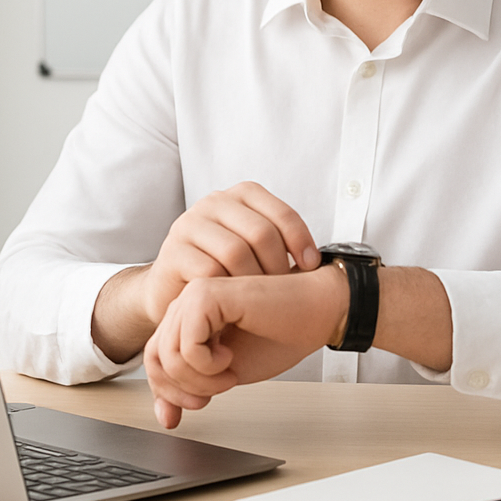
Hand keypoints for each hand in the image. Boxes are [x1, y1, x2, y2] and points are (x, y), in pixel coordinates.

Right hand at [138, 182, 319, 327]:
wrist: (174, 291)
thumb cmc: (225, 271)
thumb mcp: (255, 247)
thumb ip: (281, 241)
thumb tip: (327, 259)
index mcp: (239, 195)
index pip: (280, 212)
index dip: (301, 240)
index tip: (311, 267)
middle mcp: (213, 203)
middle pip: (260, 232)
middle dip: (278, 265)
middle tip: (282, 290)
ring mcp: (189, 226)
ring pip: (235, 252)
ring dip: (254, 281)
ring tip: (260, 301)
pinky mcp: (172, 253)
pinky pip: (209, 271)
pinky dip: (227, 291)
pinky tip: (234, 305)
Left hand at [145, 267, 346, 428]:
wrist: (316, 311)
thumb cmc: (279, 336)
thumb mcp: (225, 374)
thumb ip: (192, 386)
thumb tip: (165, 417)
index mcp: (188, 318)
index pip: (154, 358)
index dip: (168, 391)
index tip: (196, 407)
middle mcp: (186, 303)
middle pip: (155, 358)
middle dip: (185, 388)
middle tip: (219, 391)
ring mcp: (194, 295)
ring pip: (168, 354)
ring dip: (200, 378)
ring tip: (229, 373)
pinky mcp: (207, 294)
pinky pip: (187, 344)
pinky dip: (207, 364)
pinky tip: (231, 356)